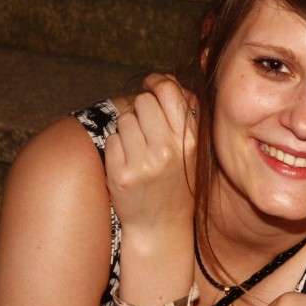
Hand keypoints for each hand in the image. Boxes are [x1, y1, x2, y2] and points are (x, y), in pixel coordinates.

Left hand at [103, 74, 197, 238]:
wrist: (161, 227)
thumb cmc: (177, 182)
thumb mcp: (193, 150)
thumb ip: (184, 114)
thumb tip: (164, 79)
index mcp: (190, 142)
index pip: (169, 91)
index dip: (157, 82)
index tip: (152, 86)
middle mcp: (168, 152)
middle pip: (144, 101)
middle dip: (142, 110)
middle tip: (147, 128)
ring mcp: (143, 164)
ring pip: (125, 119)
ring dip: (129, 129)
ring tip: (139, 150)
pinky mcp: (120, 174)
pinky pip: (112, 139)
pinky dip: (117, 147)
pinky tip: (129, 163)